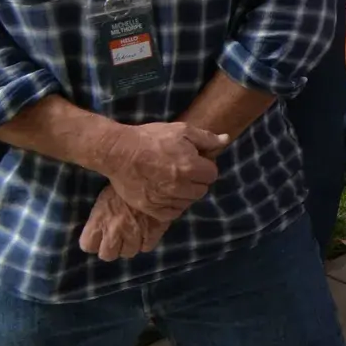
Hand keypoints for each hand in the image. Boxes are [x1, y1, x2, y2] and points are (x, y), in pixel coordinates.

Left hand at [80, 188, 172, 260]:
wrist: (151, 173)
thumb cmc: (125, 181)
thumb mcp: (105, 197)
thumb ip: (99, 217)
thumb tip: (97, 226)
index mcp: (98, 221)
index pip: (88, 246)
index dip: (94, 241)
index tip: (99, 234)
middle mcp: (114, 231)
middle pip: (107, 255)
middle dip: (112, 247)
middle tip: (118, 236)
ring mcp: (134, 233)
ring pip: (129, 252)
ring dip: (131, 244)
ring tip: (134, 232)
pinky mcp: (153, 232)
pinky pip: (146, 247)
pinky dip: (147, 240)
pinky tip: (147, 229)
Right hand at [102, 120, 226, 217]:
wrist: (119, 152)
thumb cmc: (151, 138)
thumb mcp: (182, 130)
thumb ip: (206, 138)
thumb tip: (226, 140)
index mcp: (190, 167)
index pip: (212, 174)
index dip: (205, 167)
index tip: (195, 162)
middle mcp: (179, 186)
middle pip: (201, 190)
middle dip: (197, 181)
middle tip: (184, 172)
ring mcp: (163, 198)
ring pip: (187, 202)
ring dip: (185, 193)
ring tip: (174, 182)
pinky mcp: (150, 207)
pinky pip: (171, 214)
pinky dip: (173, 206)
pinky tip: (167, 195)